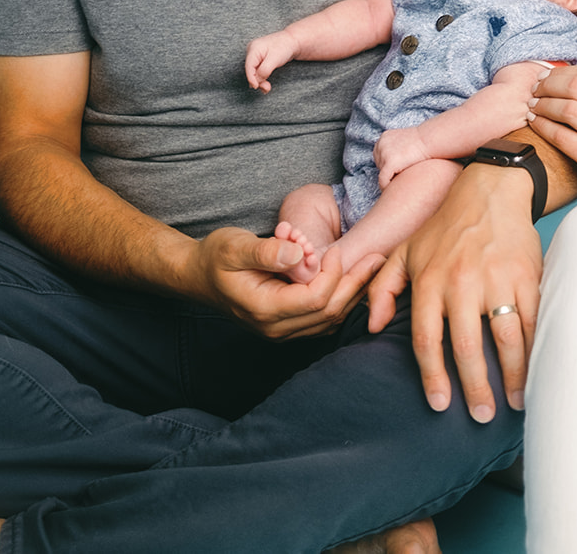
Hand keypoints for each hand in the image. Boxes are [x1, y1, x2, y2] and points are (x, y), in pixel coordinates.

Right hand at [188, 227, 381, 338]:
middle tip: (377, 258)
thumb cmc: (215, 257)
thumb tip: (297, 253)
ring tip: (372, 266)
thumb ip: (266, 250)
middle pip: (329, 312)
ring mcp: (282, 331)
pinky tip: (354, 279)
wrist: (198, 275)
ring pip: (330, 319)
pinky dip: (341, 300)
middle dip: (355, 284)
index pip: (315, 299)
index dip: (332, 274)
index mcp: (264, 309)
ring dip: (353, 293)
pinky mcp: (288, 326)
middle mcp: (275, 328)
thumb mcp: (234, 246)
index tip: (335, 250)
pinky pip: (324, 319)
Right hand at [245, 30, 299, 91]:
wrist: (293, 41)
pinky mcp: (260, 60)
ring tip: (268, 87)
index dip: (251, 78)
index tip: (256, 87)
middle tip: (267, 88)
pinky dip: (262, 78)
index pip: (248, 66)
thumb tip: (256, 81)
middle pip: (250, 70)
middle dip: (257, 81)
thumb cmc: (284, 47)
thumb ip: (264, 70)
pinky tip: (266, 84)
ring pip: (254, 72)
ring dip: (260, 81)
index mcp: (254, 48)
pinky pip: (258, 71)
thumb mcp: (275, 59)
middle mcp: (252, 51)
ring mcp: (255, 56)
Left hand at [366, 164, 541, 422]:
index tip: (440, 404)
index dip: (433, 377)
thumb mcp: (404, 251)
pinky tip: (535, 369)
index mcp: (430, 281)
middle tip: (480, 417)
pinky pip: (531, 320)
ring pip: (504, 338)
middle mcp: (462, 283)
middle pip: (466, 347)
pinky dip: (535, 348)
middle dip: (475, 388)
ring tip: (513, 403)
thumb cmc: (445, 225)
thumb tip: (372, 327)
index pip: (428, 340)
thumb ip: (383, 288)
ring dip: (511, 376)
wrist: (490, 189)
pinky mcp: (526, 276)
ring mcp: (497, 280)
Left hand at [373, 127, 430, 188]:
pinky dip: (386, 186)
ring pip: (382, 173)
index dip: (387, 164)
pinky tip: (393, 190)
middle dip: (388, 171)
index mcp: (384, 137)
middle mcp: (381, 144)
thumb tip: (398, 158)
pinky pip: (383, 180)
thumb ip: (398, 147)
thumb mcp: (406, 139)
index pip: (379, 155)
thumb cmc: (424, 142)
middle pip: (379, 164)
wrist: (431, 140)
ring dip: (390, 178)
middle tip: (400, 176)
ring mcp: (384, 154)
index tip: (396, 170)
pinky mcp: (390, 163)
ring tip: (400, 183)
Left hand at [528, 64, 576, 192]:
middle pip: (576, 86)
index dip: (561, 72)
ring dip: (543, 105)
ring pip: (568, 109)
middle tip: (534, 90)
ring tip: (533, 106)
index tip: (545, 77)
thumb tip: (568, 76)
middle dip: (548, 85)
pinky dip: (544, 127)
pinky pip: (564, 138)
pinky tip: (536, 124)